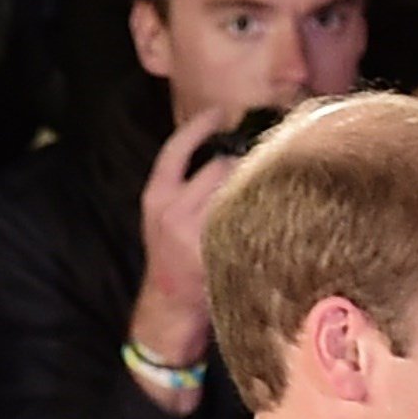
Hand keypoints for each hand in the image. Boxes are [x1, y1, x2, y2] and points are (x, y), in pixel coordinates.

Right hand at [128, 106, 237, 375]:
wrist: (168, 305)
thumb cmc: (170, 256)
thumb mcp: (161, 215)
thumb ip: (181, 183)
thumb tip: (219, 145)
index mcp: (156, 196)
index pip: (177, 147)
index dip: (201, 125)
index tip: (221, 113)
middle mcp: (172, 212)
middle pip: (219, 165)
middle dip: (236, 164)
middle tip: (249, 169)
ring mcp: (194, 234)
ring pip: (236, 188)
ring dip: (249, 186)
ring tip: (256, 192)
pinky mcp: (216, 252)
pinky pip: (245, 217)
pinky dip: (257, 211)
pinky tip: (262, 212)